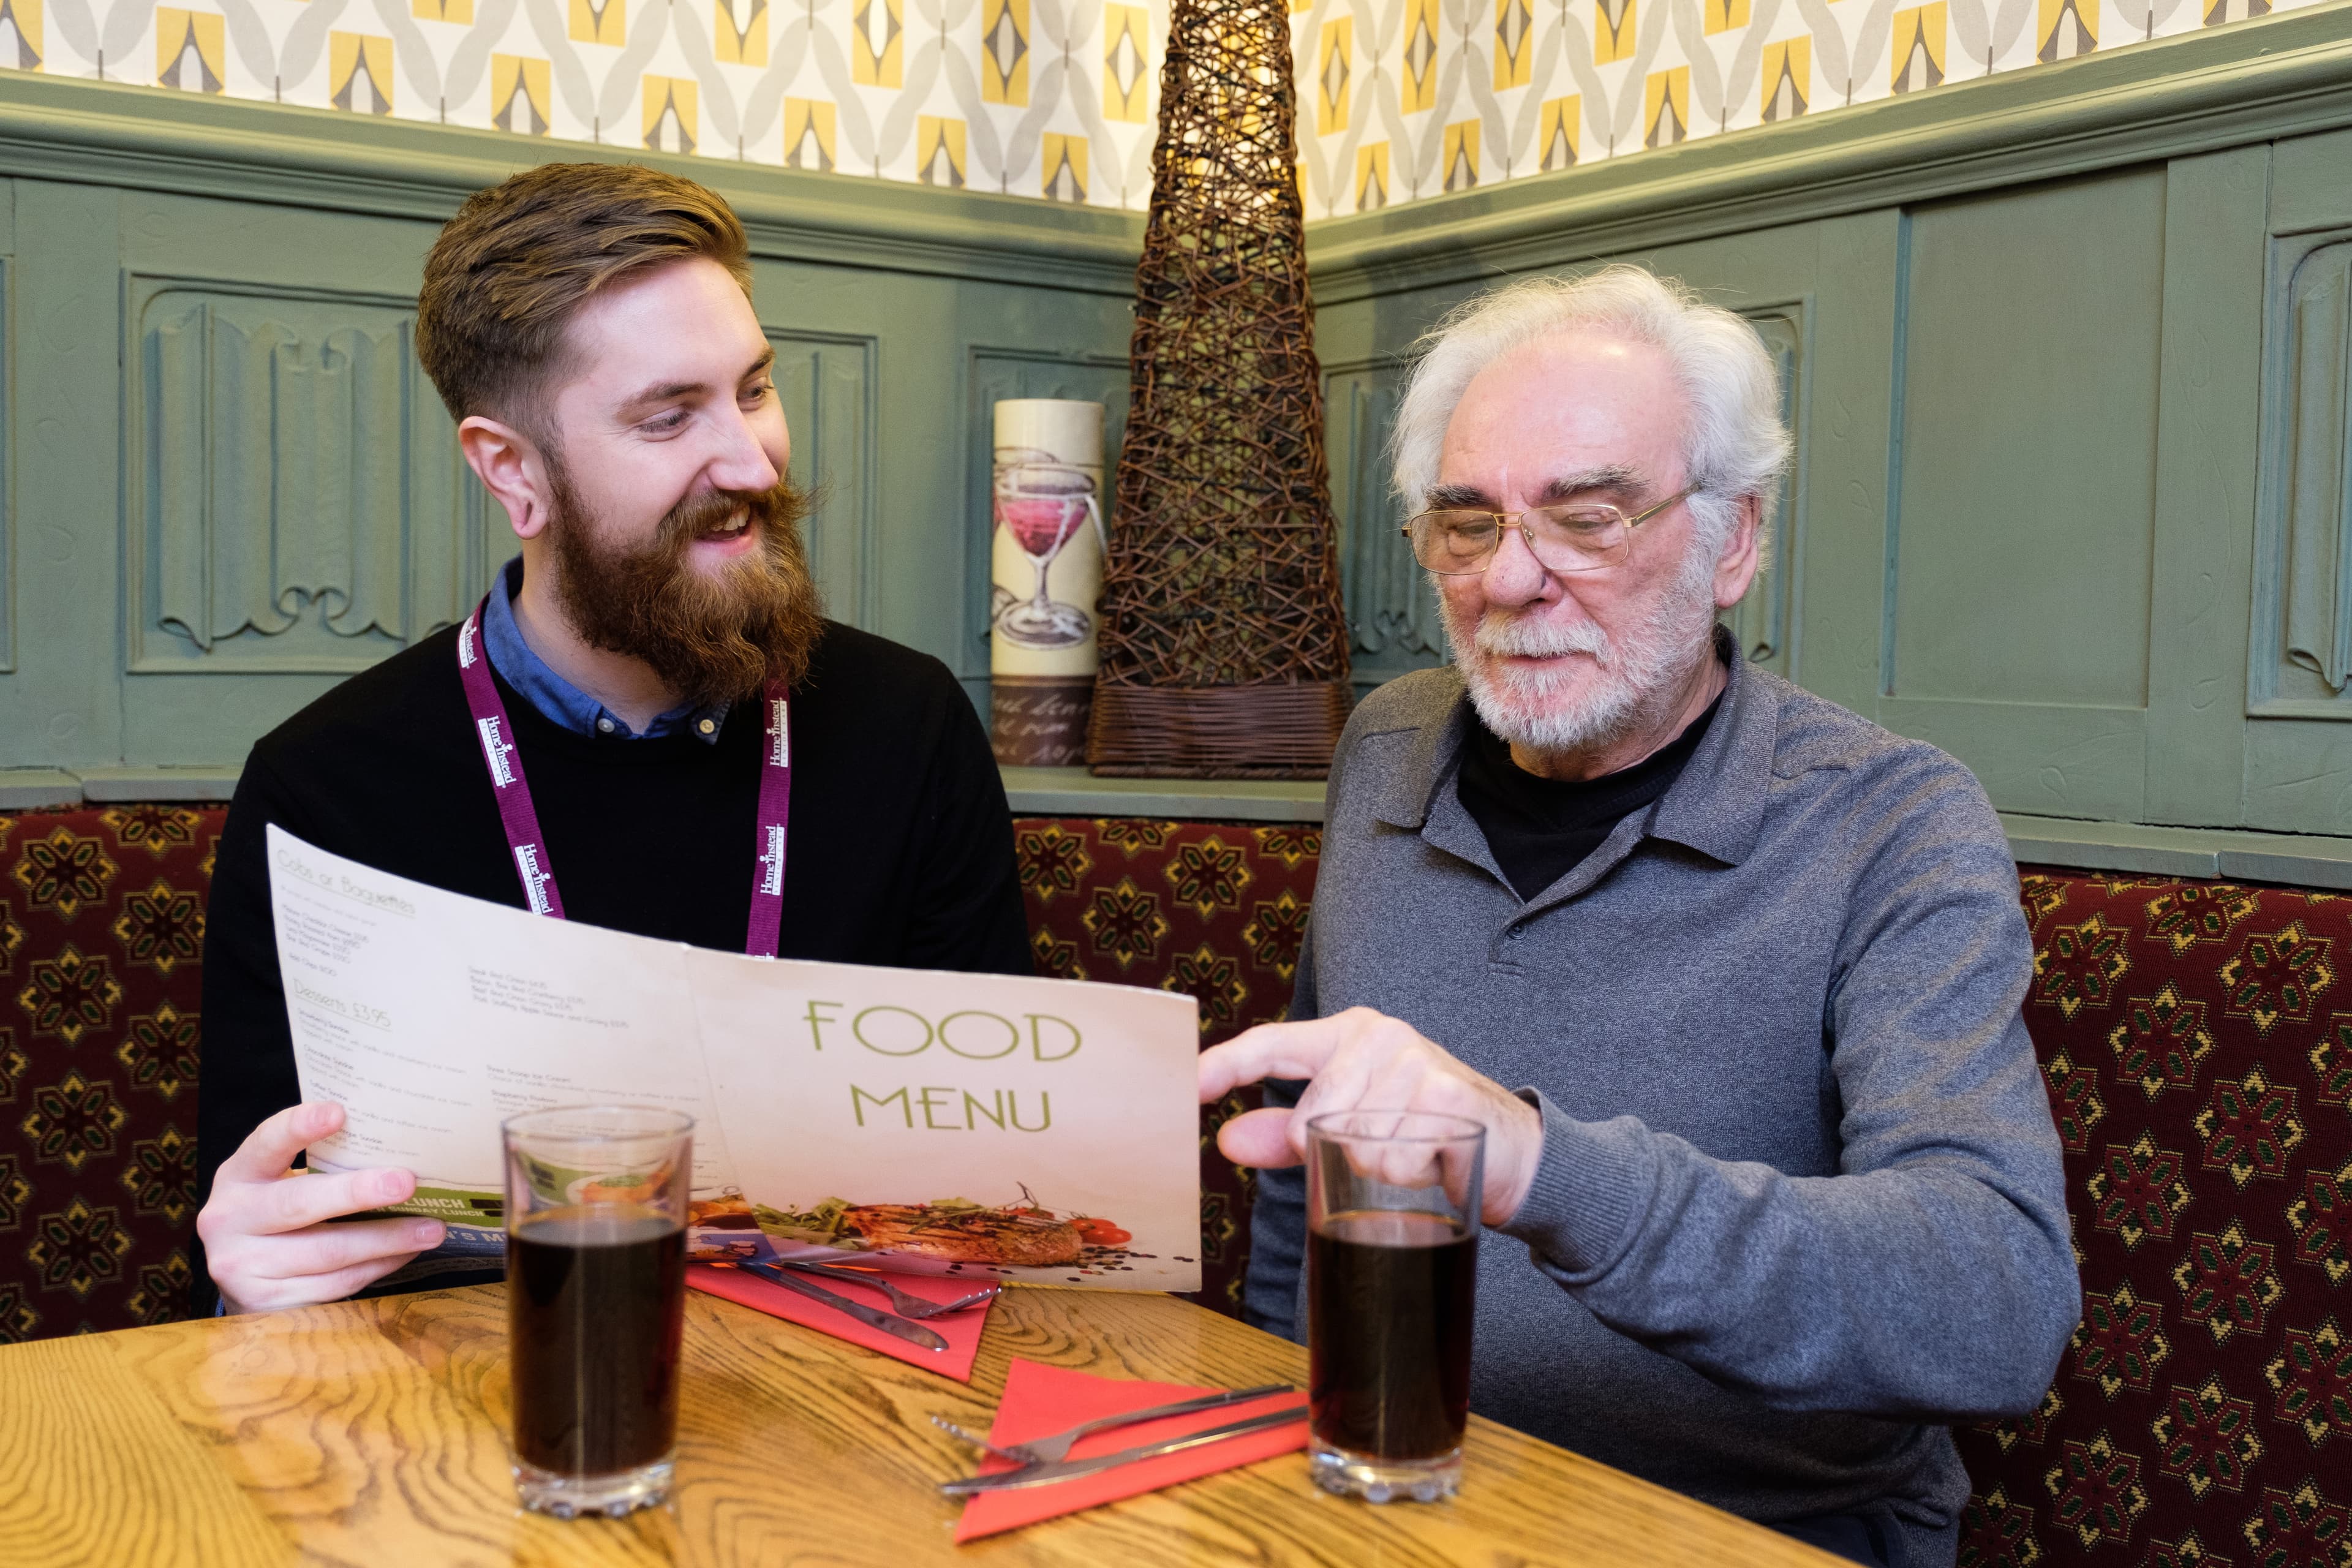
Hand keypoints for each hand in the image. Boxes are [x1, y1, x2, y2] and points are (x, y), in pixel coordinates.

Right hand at [197, 1102, 446, 1314]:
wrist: (237, 1275)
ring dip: (387, 1239)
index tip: (338, 1112)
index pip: (265, 1144)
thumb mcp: (281, 1180)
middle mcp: (229, 1220)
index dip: (298, 1127)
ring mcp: (242, 1267)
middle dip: (358, 1193)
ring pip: (328, 1252)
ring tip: (431, 1229)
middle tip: (407, 1183)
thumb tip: (403, 1150)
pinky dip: (376, 1268)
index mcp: (238, 1175)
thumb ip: (324, 1164)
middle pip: (299, 1204)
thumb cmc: (278, 1212)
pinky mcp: (265, 1304)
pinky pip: (334, 1285)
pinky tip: (405, 1254)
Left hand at [1198, 1007, 1545, 1227]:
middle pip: (1312, 1118)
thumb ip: (1288, 1136)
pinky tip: (1432, 1161)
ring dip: (1377, 1169)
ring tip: (1411, 1154)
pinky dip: (1408, 1176)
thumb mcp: (1352, 1130)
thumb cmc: (1423, 1135)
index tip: (1188, 1084)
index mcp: (1347, 1035)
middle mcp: (1380, 1036)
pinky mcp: (1446, 1093)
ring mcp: (1415, 1060)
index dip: (1225, 1064)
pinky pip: (1392, 1158)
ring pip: (1351, 1144)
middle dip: (1333, 1153)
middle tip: (1378, 1151)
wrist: (1514, 1152)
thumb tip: (1227, 1141)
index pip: (1271, 1044)